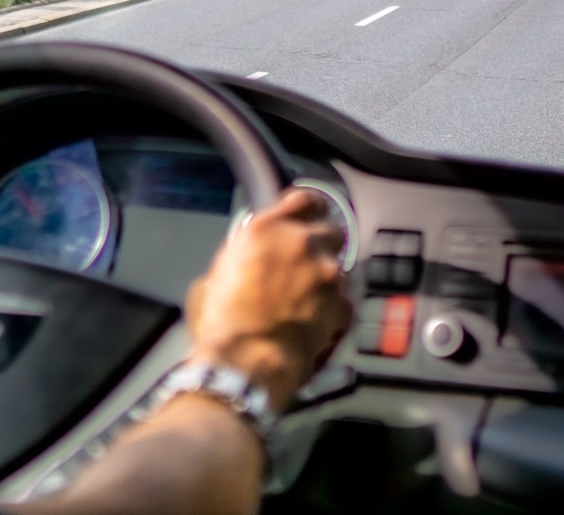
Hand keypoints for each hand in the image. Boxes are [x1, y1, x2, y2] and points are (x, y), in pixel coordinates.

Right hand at [183, 188, 352, 407]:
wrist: (243, 365)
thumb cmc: (222, 324)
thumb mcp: (219, 274)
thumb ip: (246, 253)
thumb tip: (255, 256)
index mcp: (266, 229)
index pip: (305, 199)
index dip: (310, 208)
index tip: (311, 215)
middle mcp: (302, 243)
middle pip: (330, 231)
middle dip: (321, 247)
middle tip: (306, 266)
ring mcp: (326, 274)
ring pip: (340, 268)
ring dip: (327, 281)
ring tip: (307, 304)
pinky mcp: (342, 305)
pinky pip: (344, 301)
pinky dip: (334, 310)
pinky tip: (316, 323)